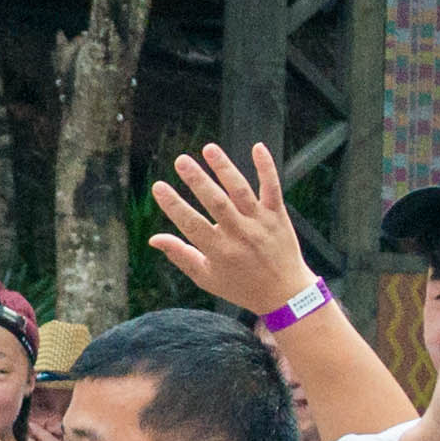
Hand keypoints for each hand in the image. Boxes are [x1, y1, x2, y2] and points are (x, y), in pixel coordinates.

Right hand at [144, 141, 325, 318]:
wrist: (285, 294)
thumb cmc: (240, 286)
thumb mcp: (207, 278)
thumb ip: (181, 255)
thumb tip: (154, 239)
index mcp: (219, 252)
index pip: (192, 224)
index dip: (174, 205)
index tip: (158, 186)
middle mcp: (239, 235)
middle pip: (216, 203)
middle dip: (197, 180)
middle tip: (181, 160)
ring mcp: (260, 223)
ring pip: (240, 191)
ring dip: (224, 168)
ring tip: (208, 149)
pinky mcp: (278, 215)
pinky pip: (272, 187)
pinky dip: (266, 167)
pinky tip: (257, 147)